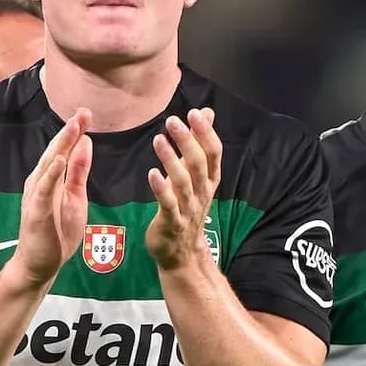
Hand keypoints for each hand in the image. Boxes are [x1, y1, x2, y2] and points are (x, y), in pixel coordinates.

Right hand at [7, 108, 92, 287]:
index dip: (75, 132)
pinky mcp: (36, 211)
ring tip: (73, 127)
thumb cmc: (55, 233)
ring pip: (49, 165)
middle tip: (83, 112)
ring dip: (61, 145)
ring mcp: (37, 196)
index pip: (64, 150)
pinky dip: (51, 173)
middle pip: (56, 152)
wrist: (38, 265)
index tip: (87, 113)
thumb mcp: (75, 198)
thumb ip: (79, 171)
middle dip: (70, 132)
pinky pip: (44, 189)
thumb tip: (85, 143)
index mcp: (51, 179)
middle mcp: (40, 182)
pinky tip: (60, 160)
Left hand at [146, 108, 220, 270]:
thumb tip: (207, 112)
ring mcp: (188, 209)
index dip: (206, 133)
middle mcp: (202, 193)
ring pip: (183, 182)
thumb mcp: (197, 174)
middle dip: (188, 141)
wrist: (182, 252)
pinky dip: (161, 188)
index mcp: (209, 180)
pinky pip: (168, 204)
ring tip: (158, 139)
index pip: (214, 153)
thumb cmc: (187, 207)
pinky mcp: (172, 223)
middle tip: (173, 120)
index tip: (195, 113)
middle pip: (199, 164)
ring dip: (171, 160)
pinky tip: (152, 173)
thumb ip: (200, 143)